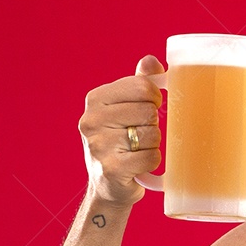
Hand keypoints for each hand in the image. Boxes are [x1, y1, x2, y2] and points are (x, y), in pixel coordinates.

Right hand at [78, 55, 164, 206]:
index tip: (149, 108)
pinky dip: (152, 162)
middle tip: (140, 135)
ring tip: (137, 150)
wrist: (108, 185)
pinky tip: (139, 164)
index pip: (143, 87)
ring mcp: (99, 145)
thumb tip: (152, 61)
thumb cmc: (120, 141)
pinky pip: (151, 157)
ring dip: (153, 145)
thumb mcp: (124, 108)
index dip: (154, 99)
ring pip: (152, 135)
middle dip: (153, 125)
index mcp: (95, 99)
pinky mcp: (112, 168)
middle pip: (149, 112)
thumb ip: (138, 83)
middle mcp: (92, 120)